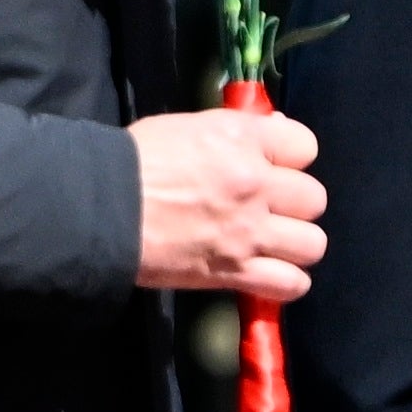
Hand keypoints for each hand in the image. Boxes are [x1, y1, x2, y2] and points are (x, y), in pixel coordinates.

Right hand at [130, 105, 326, 302]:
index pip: (305, 145)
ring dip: (295, 245)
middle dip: (294, 204)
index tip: (271, 166)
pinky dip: (285, 282)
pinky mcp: (235, 271)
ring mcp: (249, 231)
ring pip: (313, 244)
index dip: (290, 158)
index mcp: (241, 139)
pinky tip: (269, 274)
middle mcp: (255, 184)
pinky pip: (291, 283)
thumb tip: (273, 131)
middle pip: (314, 198)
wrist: (98, 210)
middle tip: (267, 210)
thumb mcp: (185, 128)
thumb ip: (234, 131)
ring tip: (272, 245)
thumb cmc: (132, 162)